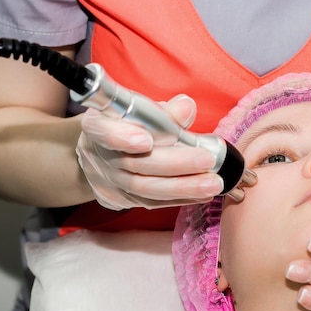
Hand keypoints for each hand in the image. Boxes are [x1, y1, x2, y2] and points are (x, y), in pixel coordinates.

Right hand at [76, 94, 223, 209]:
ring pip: (145, 189)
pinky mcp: (121, 200)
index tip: (146, 141)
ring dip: (184, 187)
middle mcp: (99, 156)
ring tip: (213, 183)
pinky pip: (152, 202)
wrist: (101, 152)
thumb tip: (186, 108)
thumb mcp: (137, 108)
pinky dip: (179, 198)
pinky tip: (202, 194)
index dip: (122, 136)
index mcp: (97, 125)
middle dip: (175, 164)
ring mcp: (109, 182)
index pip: (104, 131)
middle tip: (207, 161)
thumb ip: (161, 110)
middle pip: (136, 164)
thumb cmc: (125, 123)